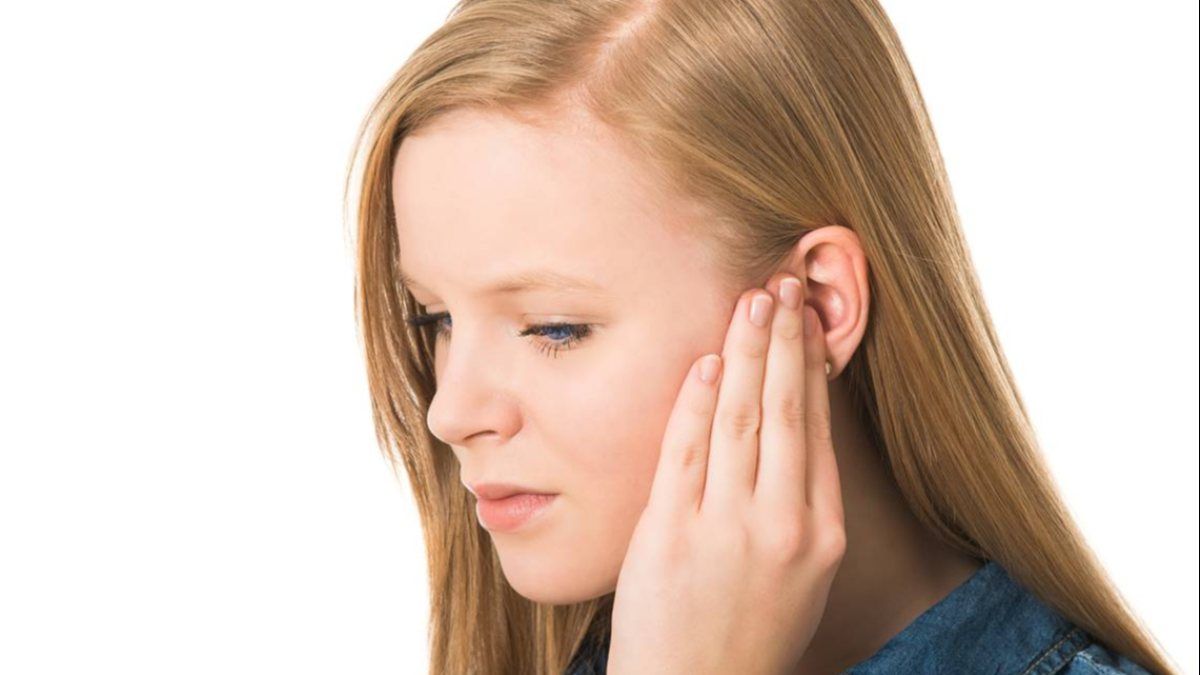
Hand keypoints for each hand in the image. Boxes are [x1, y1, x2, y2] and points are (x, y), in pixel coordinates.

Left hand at [606, 272, 845, 674]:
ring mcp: (726, 529)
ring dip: (746, 351)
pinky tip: (706, 358)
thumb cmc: (748, 630)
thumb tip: (797, 429)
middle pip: (786, 411)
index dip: (812, 367)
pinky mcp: (671, 534)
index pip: (819, 430)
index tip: (807, 322)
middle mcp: (782, 526)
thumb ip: (801, 506)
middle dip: (784, 339)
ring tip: (752, 300)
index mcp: (820, 535)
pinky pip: (686, 450)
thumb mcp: (801, 575)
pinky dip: (697, 399)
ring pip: (741, 419)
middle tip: (783, 282)